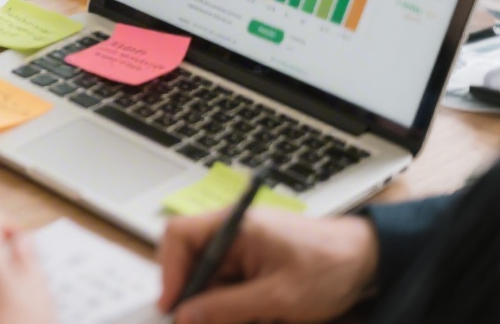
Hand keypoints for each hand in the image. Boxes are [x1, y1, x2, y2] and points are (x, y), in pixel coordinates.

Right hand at [157, 210, 379, 323]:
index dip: (168, 271)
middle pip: (191, 263)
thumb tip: (184, 317)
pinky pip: (230, 287)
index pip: (179, 236)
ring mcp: (243, 248)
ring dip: (221, 307)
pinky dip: (237, 306)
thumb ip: (227, 308)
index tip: (172, 307)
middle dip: (196, 298)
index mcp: (234, 226)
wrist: (374, 262)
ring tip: (256, 316)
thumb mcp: (277, 297)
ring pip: (211, 280)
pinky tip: (262, 315)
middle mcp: (233, 233)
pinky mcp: (254, 264)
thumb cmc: (330, 269)